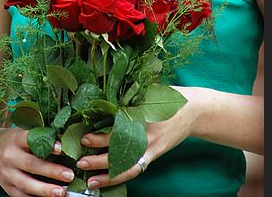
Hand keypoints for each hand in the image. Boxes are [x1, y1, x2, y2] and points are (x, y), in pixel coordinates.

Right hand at [0, 127, 74, 196]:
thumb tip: (64, 140)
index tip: (61, 149)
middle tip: (69, 175)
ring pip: (25, 184)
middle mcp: (9, 156)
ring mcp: (6, 173)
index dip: (46, 145)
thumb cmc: (13, 140)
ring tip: (61, 192)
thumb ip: (39, 136)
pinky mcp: (6, 187)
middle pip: (31, 164)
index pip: (31, 140)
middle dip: (51, 171)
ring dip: (44, 190)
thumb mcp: (22, 132)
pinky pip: (20, 196)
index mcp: (15, 138)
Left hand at [76, 87, 200, 190]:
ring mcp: (150, 144)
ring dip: (106, 172)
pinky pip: (135, 169)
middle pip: (117, 146)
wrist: (192, 108)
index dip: (98, 133)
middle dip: (96, 154)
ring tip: (89, 178)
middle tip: (79, 158)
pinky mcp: (155, 153)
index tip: (83, 134)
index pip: (114, 125)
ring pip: (125, 163)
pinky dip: (119, 176)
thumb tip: (101, 96)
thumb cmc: (166, 96)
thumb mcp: (146, 91)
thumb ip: (126, 96)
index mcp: (139, 112)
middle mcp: (143, 130)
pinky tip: (106, 180)